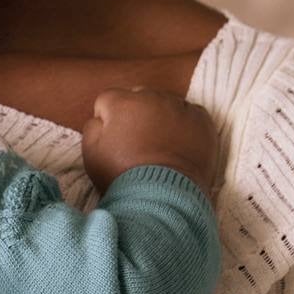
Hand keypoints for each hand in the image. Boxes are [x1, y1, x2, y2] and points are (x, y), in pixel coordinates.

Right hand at [81, 87, 218, 196]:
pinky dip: (184, 126)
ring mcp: (180, 107)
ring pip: (165, 104)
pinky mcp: (201, 120)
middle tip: (135, 143)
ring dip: (159, 118)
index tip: (112, 139)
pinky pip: (190, 114)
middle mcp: (152, 97)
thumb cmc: (123, 176)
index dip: (107, 120)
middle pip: (138, 97)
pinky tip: (178, 146)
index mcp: (122, 103)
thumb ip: (92, 127)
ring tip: (158, 148)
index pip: (108, 100)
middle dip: (134, 114)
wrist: (162, 196)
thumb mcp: (92, 154)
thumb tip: (101, 118)